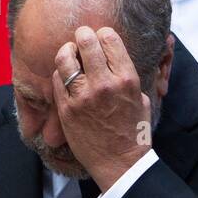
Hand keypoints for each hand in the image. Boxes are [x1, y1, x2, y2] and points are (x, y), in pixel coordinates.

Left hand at [51, 26, 151, 191]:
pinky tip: (65, 77)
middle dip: (82, 35)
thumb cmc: (132, 132)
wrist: (120, 163)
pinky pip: (57, 81)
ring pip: (65, 58)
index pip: (109, 38)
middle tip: (80, 37)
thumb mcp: (140, 99)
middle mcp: (104, 84)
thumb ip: (127, 76)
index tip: (99, 36)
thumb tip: (116, 58)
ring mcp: (83, 97)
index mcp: (126, 79)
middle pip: (86, 42)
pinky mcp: (67, 110)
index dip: (102, 33)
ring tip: (68, 53)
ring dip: (66, 51)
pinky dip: (60, 75)